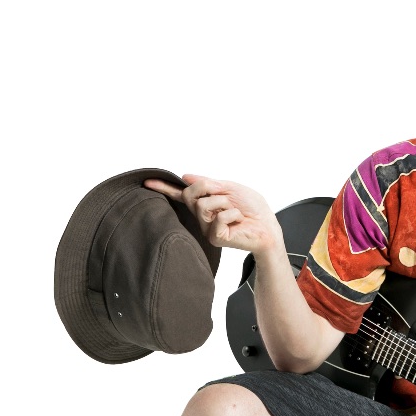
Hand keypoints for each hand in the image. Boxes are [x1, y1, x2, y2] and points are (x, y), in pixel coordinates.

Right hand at [144, 174, 283, 255]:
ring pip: (204, 204)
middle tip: (227, 196)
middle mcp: (202, 216)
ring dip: (225, 202)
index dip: (165, 187)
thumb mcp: (231, 188)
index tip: (147, 181)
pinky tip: (239, 222)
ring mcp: (206, 228)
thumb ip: (209, 183)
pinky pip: (218, 217)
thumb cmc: (253, 209)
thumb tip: (186, 177)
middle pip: (191, 193)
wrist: (268, 227)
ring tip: (236, 212)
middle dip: (208, 187)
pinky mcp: (214, 238)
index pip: (181, 194)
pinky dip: (233, 214)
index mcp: (205, 203)